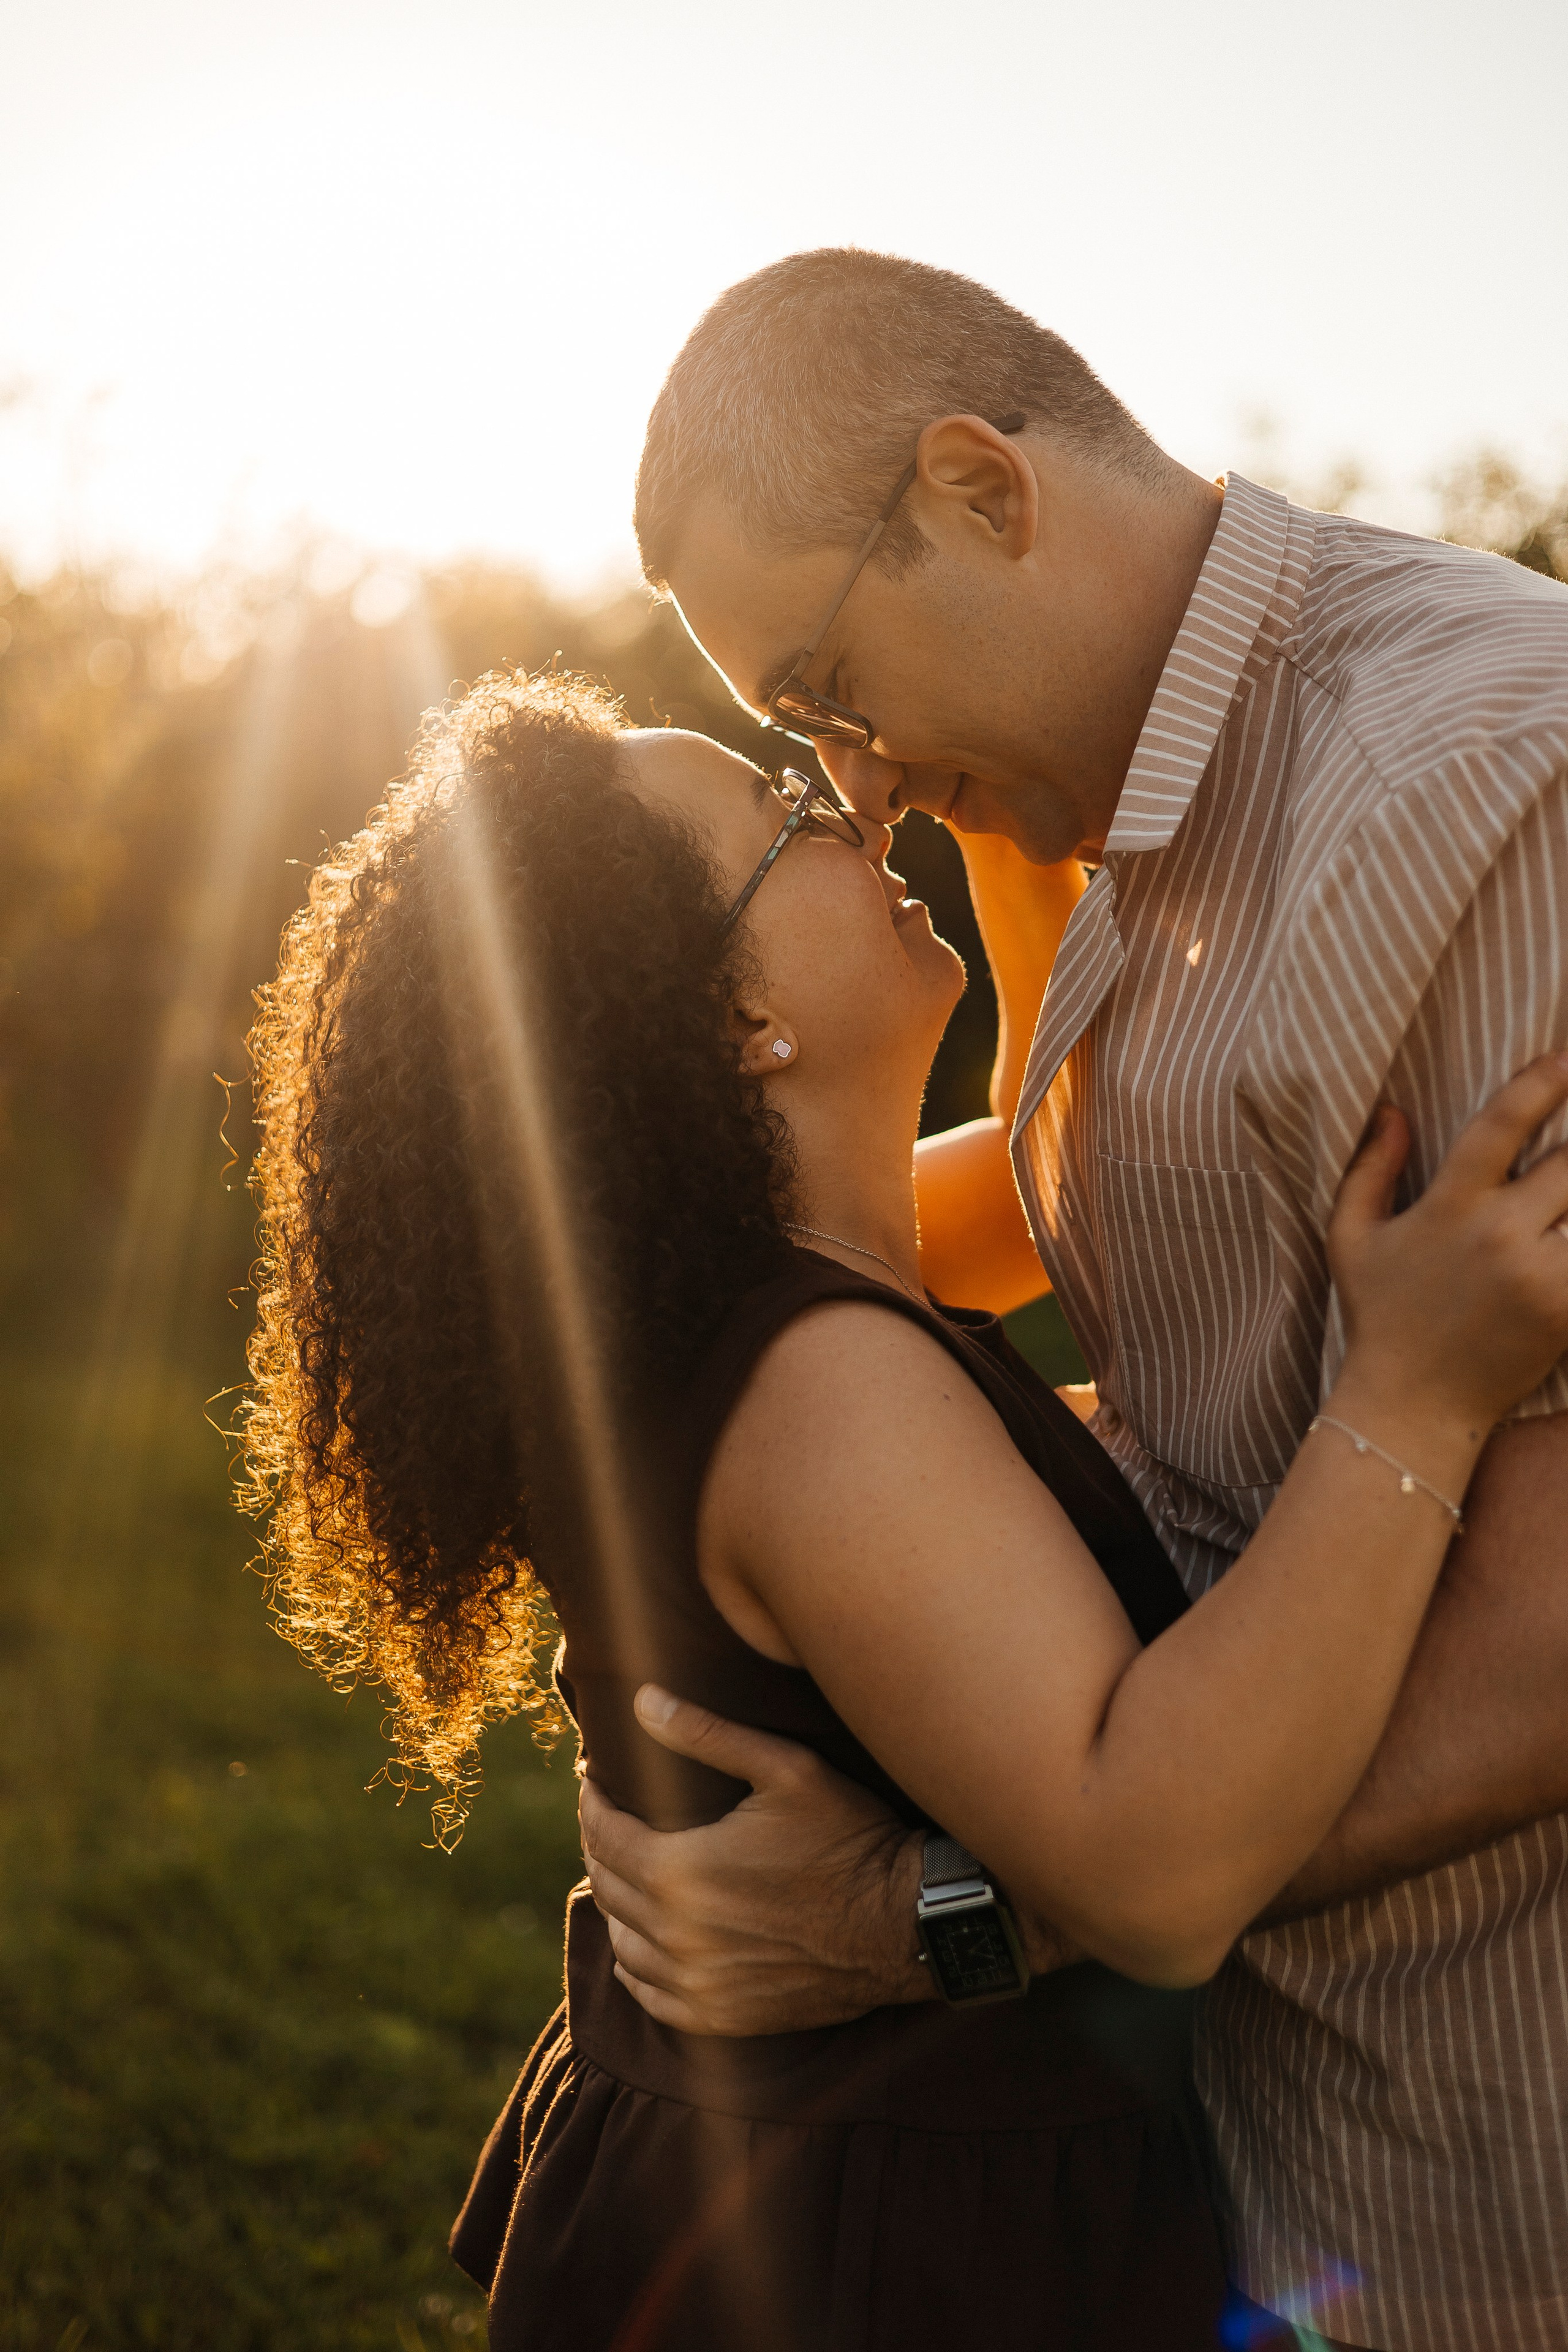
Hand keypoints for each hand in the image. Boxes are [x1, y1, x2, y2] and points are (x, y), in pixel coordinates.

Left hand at [579, 1689, 928, 2034]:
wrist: (902, 1923)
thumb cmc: (848, 1837)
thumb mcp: (787, 1768)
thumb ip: (708, 1734)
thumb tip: (642, 1701)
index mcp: (681, 1871)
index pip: (604, 1834)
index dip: (593, 1804)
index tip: (595, 1782)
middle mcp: (676, 1936)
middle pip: (607, 1885)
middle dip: (601, 1845)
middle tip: (611, 1818)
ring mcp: (696, 1984)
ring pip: (621, 1941)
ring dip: (616, 1903)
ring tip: (628, 1871)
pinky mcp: (719, 2018)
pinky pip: (647, 1992)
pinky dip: (635, 1961)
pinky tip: (644, 1938)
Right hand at [1329, 1053, 1567, 1435]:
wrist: (1412, 1406)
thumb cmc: (1381, 1317)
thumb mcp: (1349, 1238)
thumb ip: (1368, 1170)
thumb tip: (1392, 1110)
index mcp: (1448, 1207)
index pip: (1502, 1125)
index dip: (1540, 1083)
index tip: (1564, 1059)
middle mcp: (1498, 1235)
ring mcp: (1539, 1276)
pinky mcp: (1566, 1312)